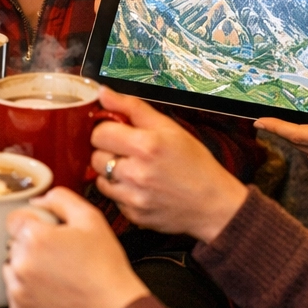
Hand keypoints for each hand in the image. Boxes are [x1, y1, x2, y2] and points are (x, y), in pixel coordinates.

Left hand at [4, 189, 149, 307]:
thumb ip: (60, 199)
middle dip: (33, 245)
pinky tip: (53, 289)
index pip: (14, 220)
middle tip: (61, 254)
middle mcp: (21, 264)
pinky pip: (17, 292)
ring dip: (28, 267)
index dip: (34, 223)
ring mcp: (19, 290)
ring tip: (58, 273)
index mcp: (34, 238)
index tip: (48, 232)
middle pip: (15, 244)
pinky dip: (30, 290)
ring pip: (13, 268)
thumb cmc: (104, 267)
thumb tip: (38, 201)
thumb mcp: (90, 218)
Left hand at [89, 86, 247, 240]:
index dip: (107, 131)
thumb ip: (132, 108)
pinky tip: (139, 187)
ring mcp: (133, 197)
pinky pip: (112, 198)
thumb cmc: (195, 163)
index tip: (119, 134)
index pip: (99, 133)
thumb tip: (103, 93)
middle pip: (95, 157)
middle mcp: (136, 173)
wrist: (212, 203)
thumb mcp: (169, 127)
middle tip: (128, 152)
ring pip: (99, 179)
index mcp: (146, 146)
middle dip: (108, 152)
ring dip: (111, 173)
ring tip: (134, 170)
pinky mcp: (133, 215)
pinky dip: (120, 192)